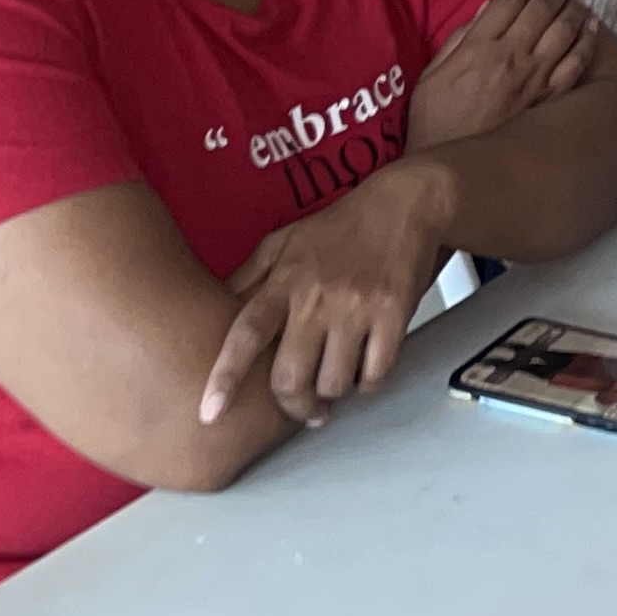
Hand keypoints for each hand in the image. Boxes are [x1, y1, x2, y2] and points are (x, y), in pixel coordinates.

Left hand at [201, 160, 452, 428]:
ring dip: (332, 394)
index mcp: (285, 280)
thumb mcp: (284, 242)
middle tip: (303, 407)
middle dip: (294, 405)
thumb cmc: (341, 226)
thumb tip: (212, 311)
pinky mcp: (394, 313)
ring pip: (333, 383)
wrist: (406, 202)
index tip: (210, 413)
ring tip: (335, 380)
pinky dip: (367, 384)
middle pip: (290, 377)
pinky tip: (364, 369)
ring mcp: (357, 306)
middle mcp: (317, 296)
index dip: (225, 376)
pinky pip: (374, 373)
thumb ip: (248, 278)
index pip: (247, 334)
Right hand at [405, 0, 595, 152]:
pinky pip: (575, 65)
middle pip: (541, 9)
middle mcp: (510, 58)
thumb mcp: (432, 77)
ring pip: (564, 31)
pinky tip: (592, 28)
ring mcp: (534, 80)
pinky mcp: (550, 102)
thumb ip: (459, 40)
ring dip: (574, 8)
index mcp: (478, 48)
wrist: (453, 171)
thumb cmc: (434, 124)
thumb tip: (488, 10)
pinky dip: (587, 42)